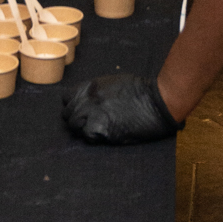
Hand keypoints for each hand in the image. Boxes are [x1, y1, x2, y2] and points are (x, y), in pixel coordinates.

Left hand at [62, 74, 182, 144]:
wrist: (156, 101)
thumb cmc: (140, 91)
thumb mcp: (113, 83)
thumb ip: (97, 91)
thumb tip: (90, 101)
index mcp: (90, 86)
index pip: (66, 98)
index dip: (73, 106)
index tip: (82, 111)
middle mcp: (87, 98)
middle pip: (67, 114)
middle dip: (76, 120)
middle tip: (90, 124)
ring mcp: (92, 112)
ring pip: (74, 126)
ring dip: (84, 129)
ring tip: (99, 130)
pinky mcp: (101, 128)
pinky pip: (88, 136)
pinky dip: (94, 138)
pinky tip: (106, 135)